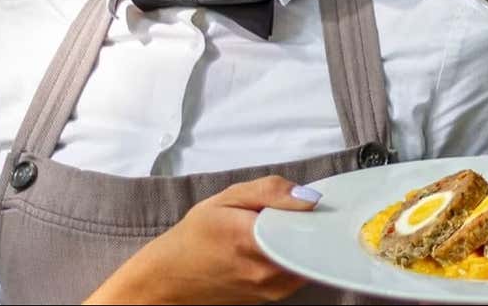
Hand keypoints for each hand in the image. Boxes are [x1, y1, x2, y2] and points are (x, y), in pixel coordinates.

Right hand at [84, 176, 320, 304]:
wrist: (170, 279)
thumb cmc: (194, 237)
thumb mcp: (226, 199)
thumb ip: (269, 191)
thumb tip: (309, 195)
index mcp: (252, 240)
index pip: (307, 227)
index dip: (317, 211)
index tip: (314, 200)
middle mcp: (266, 271)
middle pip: (313, 243)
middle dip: (312, 224)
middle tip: (298, 208)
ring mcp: (272, 289)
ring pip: (309, 259)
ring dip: (305, 240)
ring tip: (284, 224)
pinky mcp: (274, 297)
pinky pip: (300, 271)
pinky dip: (298, 254)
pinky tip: (281, 241)